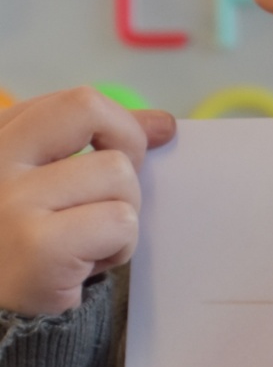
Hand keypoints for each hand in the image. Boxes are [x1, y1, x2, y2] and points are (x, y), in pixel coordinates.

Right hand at [0, 88, 175, 317]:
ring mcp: (11, 201)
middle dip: (125, 147)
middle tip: (116, 192)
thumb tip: (163, 123)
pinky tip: (86, 264)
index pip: (73, 102)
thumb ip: (96, 143)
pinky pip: (120, 223)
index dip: (119, 121)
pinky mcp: (38, 246)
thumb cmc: (26, 245)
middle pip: (88, 109)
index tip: (135, 148)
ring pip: (117, 173)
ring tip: (88, 241)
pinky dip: (119, 247)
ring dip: (121, 213)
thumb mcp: (49, 181)